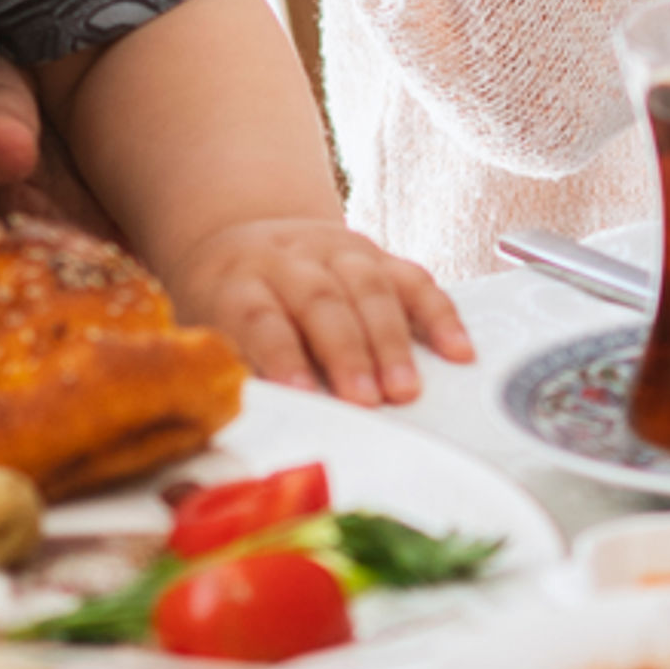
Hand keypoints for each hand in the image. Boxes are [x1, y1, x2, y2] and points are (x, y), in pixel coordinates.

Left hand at [170, 211, 473, 404]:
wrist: (241, 243)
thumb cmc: (229, 306)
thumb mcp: (213, 334)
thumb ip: (238, 370)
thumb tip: (262, 424)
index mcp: (238, 282)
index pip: (262, 316)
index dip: (283, 354)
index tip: (302, 394)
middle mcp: (288, 259)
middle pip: (322, 300)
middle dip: (348, 352)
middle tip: (365, 399)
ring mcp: (335, 251)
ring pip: (370, 287)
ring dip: (392, 342)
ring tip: (404, 390)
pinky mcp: (375, 253)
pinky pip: (414, 280)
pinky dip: (440, 316)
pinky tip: (456, 350)